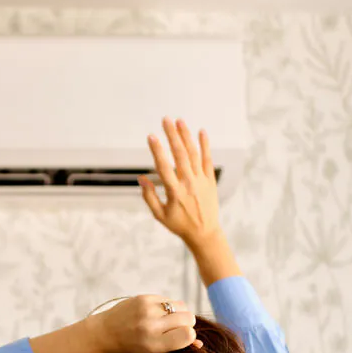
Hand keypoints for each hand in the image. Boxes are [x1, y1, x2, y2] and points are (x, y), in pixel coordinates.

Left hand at [91, 295, 199, 352]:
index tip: (182, 337)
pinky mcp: (143, 297)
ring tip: (167, 320)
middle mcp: (150, 326)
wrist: (105, 332)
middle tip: (175, 328)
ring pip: (181, 306)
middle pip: (188, 318)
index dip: (190, 336)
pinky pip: (169, 299)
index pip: (188, 334)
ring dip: (179, 313)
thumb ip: (176, 349)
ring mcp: (146, 310)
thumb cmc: (132, 347)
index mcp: (154, 344)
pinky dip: (167, 306)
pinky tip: (156, 313)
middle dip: (187, 323)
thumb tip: (200, 344)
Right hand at [141, 118, 223, 248]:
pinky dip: (205, 145)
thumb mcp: (159, 215)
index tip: (151, 136)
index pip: (163, 167)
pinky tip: (201, 132)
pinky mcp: (210, 180)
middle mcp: (188, 183)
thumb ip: (149, 196)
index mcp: (174, 192)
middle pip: (180, 154)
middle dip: (172, 135)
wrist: (205, 233)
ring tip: (179, 121)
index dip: (157, 151)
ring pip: (193, 154)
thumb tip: (141, 178)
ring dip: (186, 136)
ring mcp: (201, 181)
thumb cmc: (179, 225)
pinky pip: (207, 159)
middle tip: (165, 119)